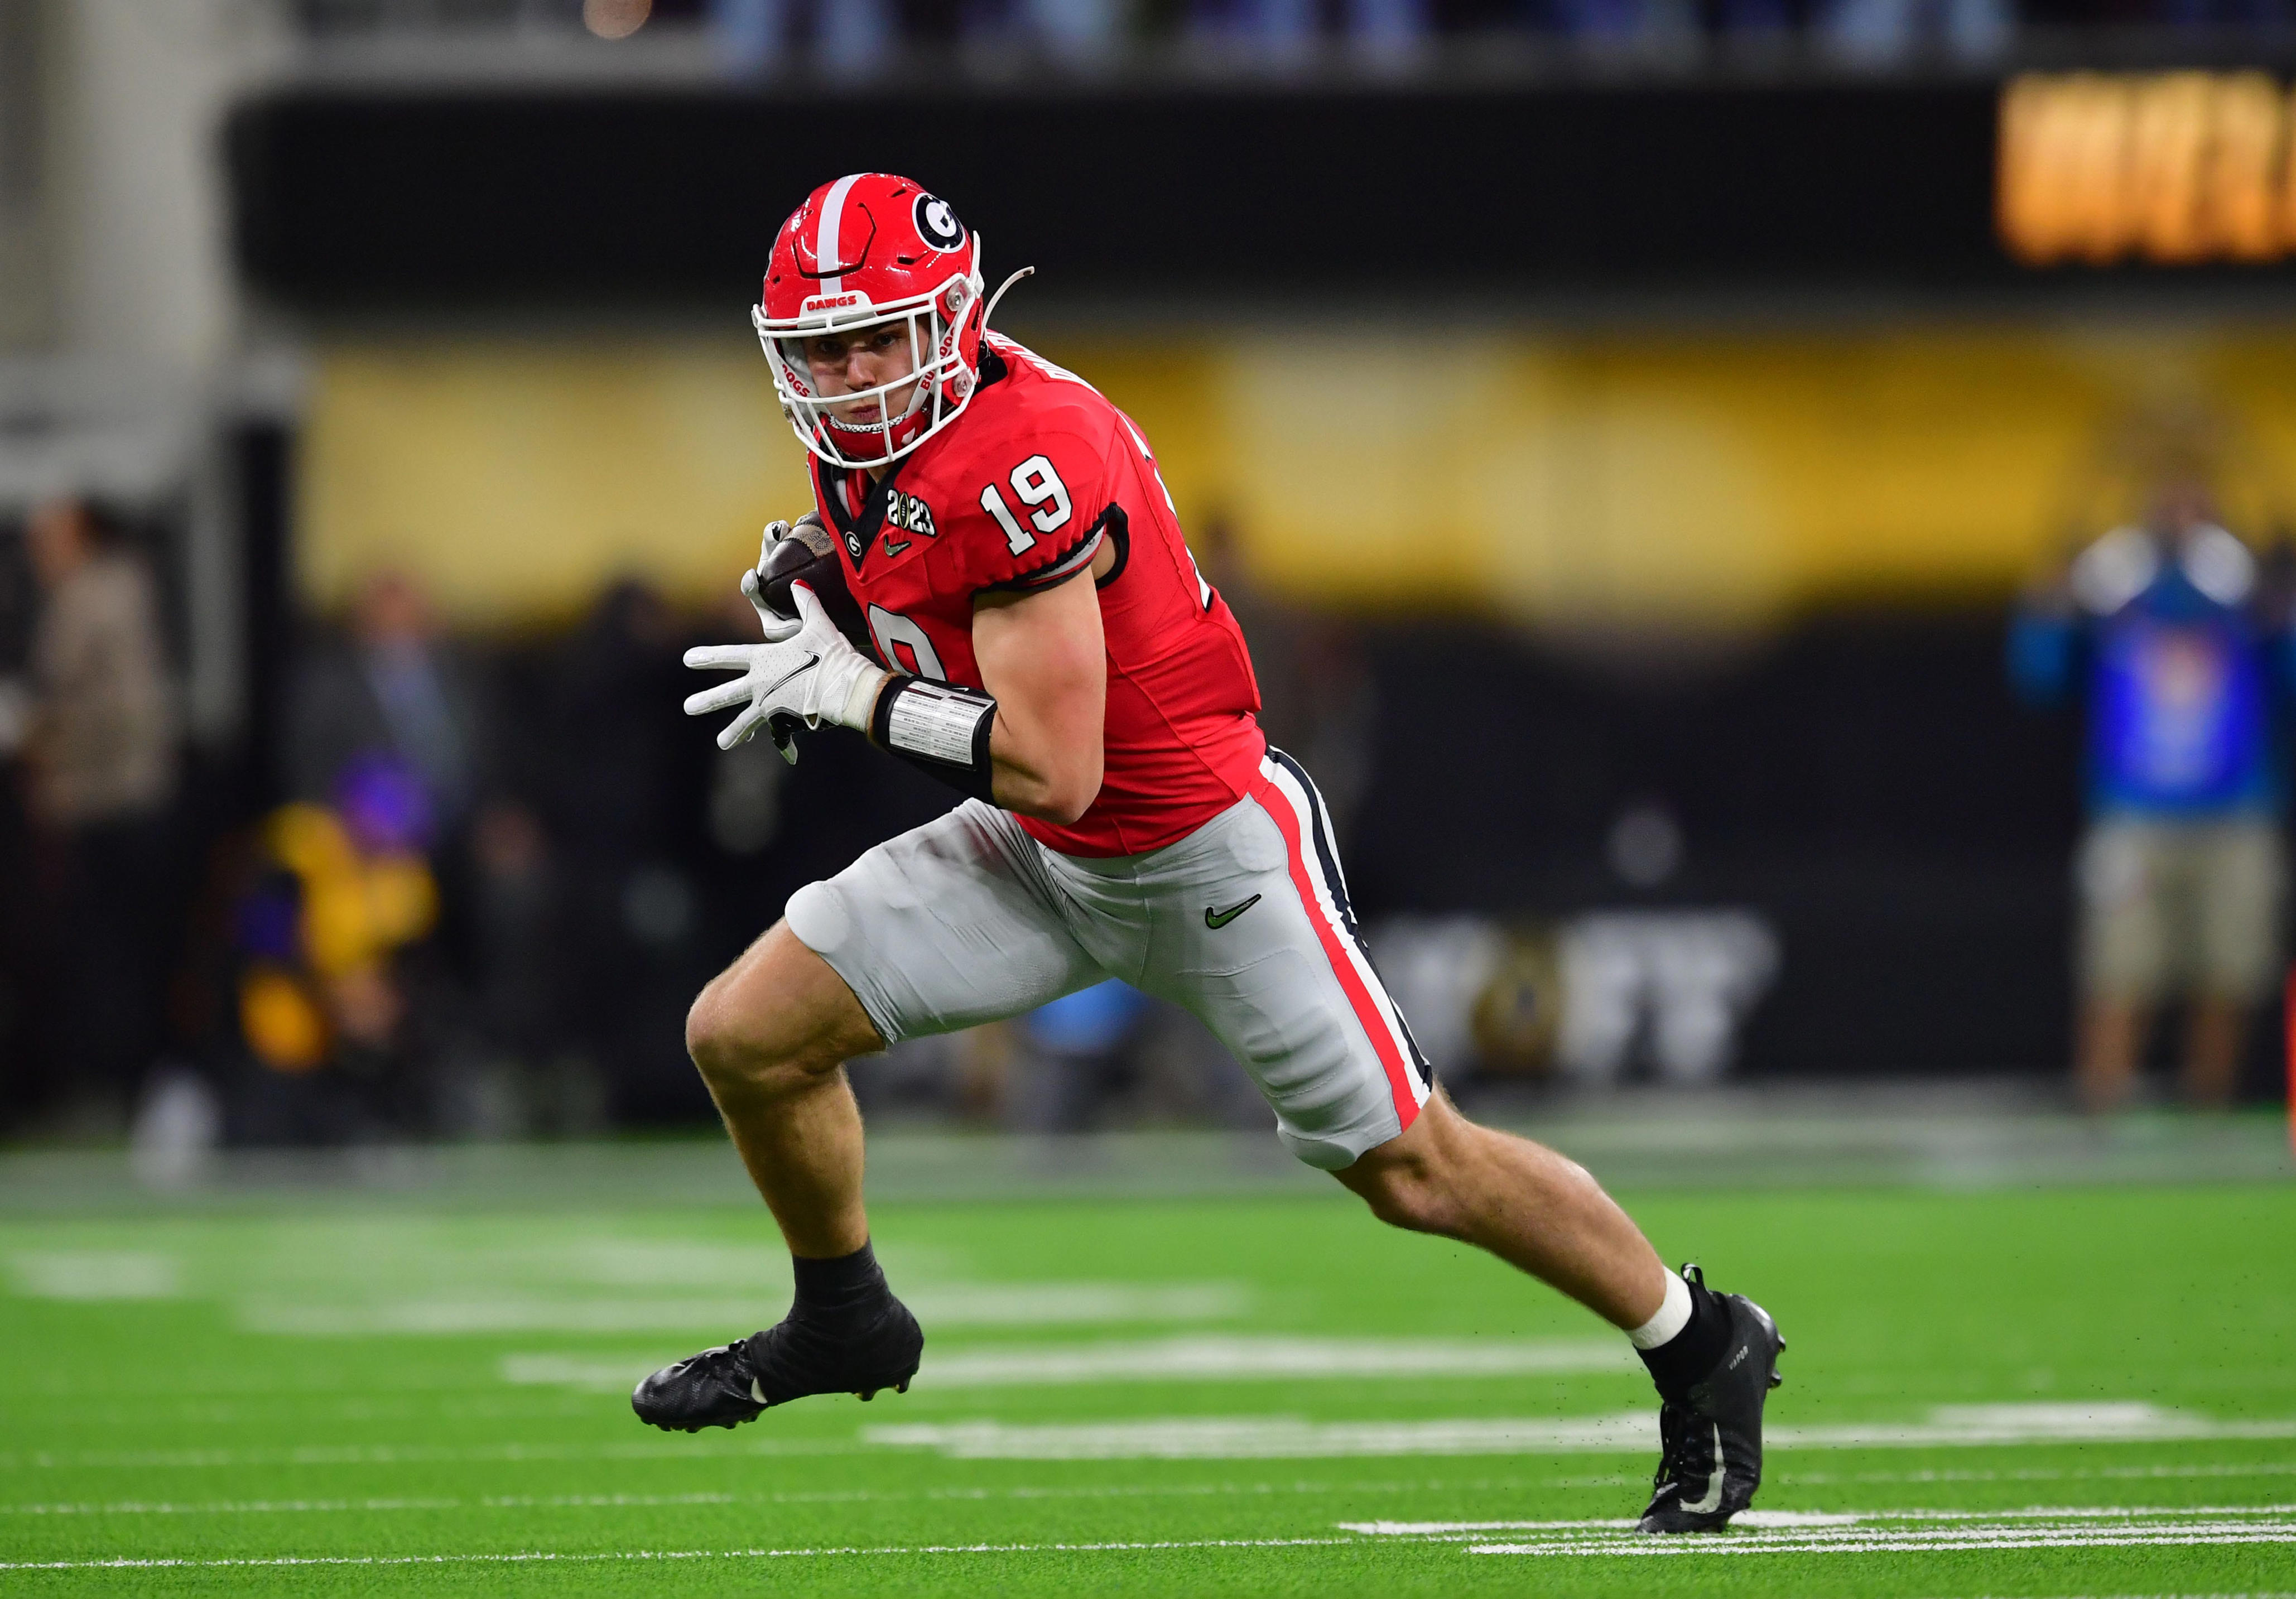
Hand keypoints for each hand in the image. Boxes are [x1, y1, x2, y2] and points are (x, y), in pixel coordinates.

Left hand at [683, 583, 889, 759]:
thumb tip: (799, 584)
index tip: (687, 659)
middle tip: (688, 707)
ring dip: (734, 732)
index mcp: (764, 660)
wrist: (843, 686)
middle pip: (728, 694)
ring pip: (746, 720)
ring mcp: (771, 705)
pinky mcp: (787, 721)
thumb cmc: (831, 654)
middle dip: (707, 701)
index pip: (729, 656)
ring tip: (722, 742)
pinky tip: (783, 753)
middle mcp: (761, 684)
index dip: (708, 657)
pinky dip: (784, 743)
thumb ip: (807, 604)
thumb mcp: (819, 625)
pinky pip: (779, 733)